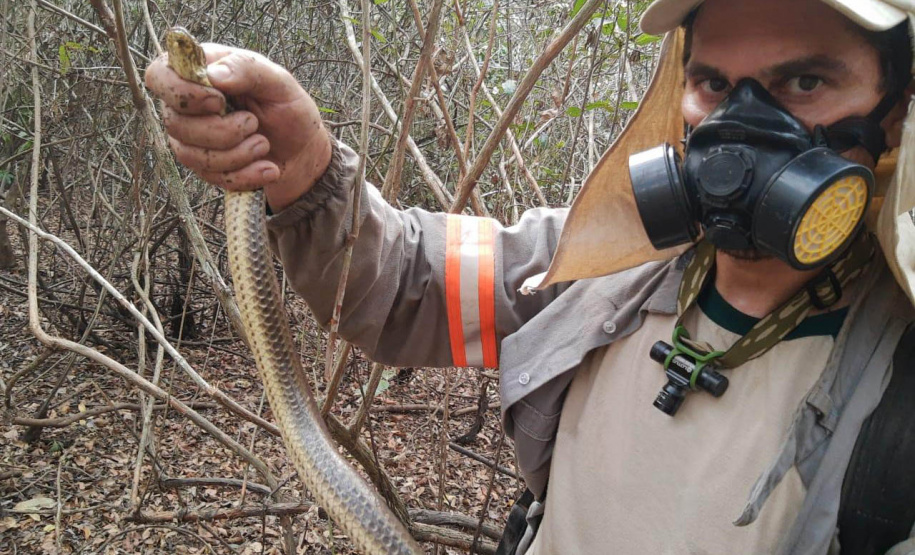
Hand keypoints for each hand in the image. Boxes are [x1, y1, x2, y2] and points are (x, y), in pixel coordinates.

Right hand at [144, 44, 330, 211]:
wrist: (302, 152)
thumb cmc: (288, 109)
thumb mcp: (278, 82)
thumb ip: (247, 69)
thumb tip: (212, 74)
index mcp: (201, 71)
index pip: (159, 75)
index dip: (181, 92)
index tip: (218, 101)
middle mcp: (187, 104)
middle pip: (174, 122)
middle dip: (221, 131)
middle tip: (254, 123)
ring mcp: (191, 137)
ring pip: (190, 154)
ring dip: (236, 154)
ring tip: (264, 144)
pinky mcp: (203, 166)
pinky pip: (211, 177)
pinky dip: (244, 175)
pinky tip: (267, 168)